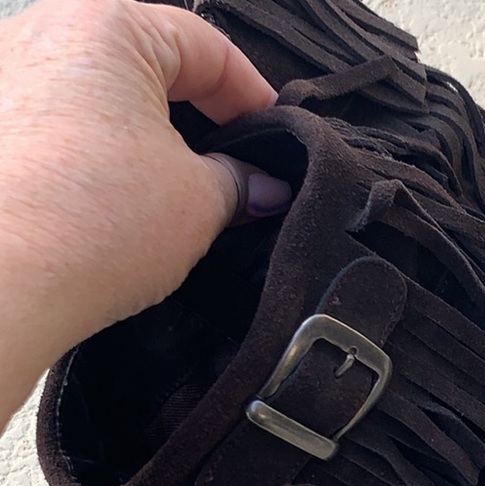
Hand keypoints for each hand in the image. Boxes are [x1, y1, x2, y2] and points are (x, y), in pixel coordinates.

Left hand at [0, 0, 288, 432]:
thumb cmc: (96, 221)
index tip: (278, 145)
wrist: (2, 281)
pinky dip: (105, 157)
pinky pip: (66, 128)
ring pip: (106, 99)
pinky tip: (124, 205)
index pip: (207, 47)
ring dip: (152, 141)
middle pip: (151, 66)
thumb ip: (241, 182)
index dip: (255, 99)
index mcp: (106, 25)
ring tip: (182, 196)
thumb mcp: (200, 201)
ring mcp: (6, 79)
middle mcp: (45, 32)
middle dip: (203, 121)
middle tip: (237, 174)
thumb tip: (264, 187)